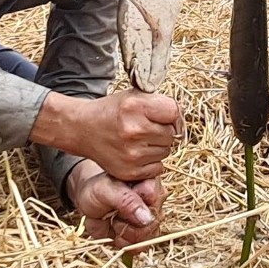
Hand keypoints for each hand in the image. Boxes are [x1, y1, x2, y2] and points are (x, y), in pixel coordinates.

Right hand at [33, 90, 179, 180]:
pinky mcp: (129, 171)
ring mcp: (131, 154)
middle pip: (173, 134)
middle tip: (146, 127)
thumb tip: (185, 118)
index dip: (171, 114)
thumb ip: (161, 103)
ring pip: (167, 151)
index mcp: (135, 106)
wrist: (83, 128)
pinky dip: (152, 162)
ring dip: (159, 146)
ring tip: (139, 139)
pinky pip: (158, 168)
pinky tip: (136, 153)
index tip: (163, 115)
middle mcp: (134, 130)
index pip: (175, 112)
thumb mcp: (134, 96)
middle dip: (164, 130)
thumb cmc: (113, 111)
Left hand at [67, 160, 165, 248]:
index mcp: (151, 185)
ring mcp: (151, 221)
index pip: (154, 203)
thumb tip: (148, 219)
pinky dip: (123, 243)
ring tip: (114, 221)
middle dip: (127, 225)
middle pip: (151, 225)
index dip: (134, 209)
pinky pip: (139, 247)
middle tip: (113, 213)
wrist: (91, 200)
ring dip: (125, 234)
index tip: (117, 202)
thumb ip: (127, 201)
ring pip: (146, 239)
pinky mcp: (144, 236)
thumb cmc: (98, 189)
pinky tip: (116, 232)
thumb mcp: (106, 190)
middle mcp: (156, 204)